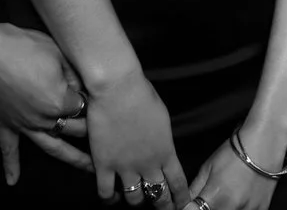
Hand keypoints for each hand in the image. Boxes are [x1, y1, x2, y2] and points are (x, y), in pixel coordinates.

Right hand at [0, 22, 92, 183]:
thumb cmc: (25, 47)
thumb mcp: (60, 55)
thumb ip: (76, 76)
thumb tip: (84, 88)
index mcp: (59, 102)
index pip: (85, 107)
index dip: (94, 101)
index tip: (105, 99)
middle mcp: (43, 119)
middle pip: (74, 129)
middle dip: (92, 130)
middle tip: (111, 135)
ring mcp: (22, 124)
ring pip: (51, 147)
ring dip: (71, 159)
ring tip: (90, 169)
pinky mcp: (4, 124)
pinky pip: (8, 150)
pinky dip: (11, 166)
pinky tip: (13, 180)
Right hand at [85, 67, 188, 207]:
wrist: (119, 89)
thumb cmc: (144, 95)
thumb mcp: (162, 119)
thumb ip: (162, 140)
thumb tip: (161, 150)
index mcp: (166, 150)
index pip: (177, 182)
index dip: (180, 197)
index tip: (182, 205)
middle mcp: (148, 164)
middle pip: (157, 195)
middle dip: (162, 205)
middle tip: (162, 209)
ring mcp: (125, 167)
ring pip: (133, 199)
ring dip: (136, 202)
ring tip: (136, 201)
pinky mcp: (103, 165)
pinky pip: (106, 193)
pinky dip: (109, 199)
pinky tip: (111, 198)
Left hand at [185, 135, 278, 209]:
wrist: (266, 139)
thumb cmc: (235, 150)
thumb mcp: (208, 167)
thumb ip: (194, 190)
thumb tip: (182, 205)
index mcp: (215, 198)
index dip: (189, 209)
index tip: (190, 206)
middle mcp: (231, 208)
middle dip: (206, 208)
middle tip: (211, 197)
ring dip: (223, 208)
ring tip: (226, 196)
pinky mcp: (262, 209)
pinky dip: (239, 209)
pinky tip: (239, 199)